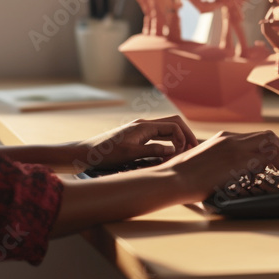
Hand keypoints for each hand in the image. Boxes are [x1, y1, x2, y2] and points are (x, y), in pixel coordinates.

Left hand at [76, 115, 198, 169]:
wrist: (85, 153)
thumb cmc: (105, 154)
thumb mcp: (129, 154)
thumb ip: (152, 151)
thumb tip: (172, 151)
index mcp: (144, 126)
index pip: (173, 125)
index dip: (184, 137)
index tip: (187, 152)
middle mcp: (143, 125)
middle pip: (172, 123)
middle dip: (185, 134)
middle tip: (193, 149)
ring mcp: (139, 130)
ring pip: (165, 130)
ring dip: (176, 139)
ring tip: (183, 153)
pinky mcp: (136, 138)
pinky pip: (157, 137)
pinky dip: (167, 143)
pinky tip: (168, 155)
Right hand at [158, 130, 278, 201]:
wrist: (173, 179)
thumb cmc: (181, 176)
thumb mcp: (203, 163)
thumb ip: (219, 164)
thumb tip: (230, 174)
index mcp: (223, 138)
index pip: (255, 137)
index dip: (271, 147)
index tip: (278, 159)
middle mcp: (232, 139)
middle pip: (268, 136)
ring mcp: (235, 148)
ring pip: (272, 144)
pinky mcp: (238, 161)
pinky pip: (269, 158)